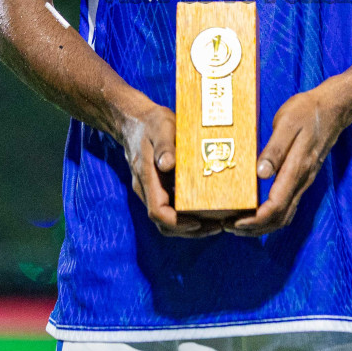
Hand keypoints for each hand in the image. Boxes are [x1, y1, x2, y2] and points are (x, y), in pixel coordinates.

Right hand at [116, 100, 223, 237]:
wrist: (134, 120)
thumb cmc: (151, 122)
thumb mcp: (160, 127)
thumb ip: (165, 145)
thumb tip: (168, 165)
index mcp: (147, 177)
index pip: (157, 212)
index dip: (178, 223)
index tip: (199, 222)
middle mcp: (147, 188)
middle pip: (164, 223)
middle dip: (190, 230)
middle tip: (218, 226)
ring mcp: (152, 189)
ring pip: (168, 218)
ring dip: (190, 226)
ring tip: (217, 223)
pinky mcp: (159, 186)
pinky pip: (171, 207)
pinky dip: (188, 214)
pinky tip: (208, 208)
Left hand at [232, 85, 349, 236]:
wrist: (332, 108)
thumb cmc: (307, 112)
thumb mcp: (287, 123)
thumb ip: (275, 149)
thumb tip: (260, 174)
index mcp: (297, 169)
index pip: (276, 206)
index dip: (254, 219)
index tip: (235, 222)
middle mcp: (301, 181)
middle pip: (279, 218)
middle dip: (254, 228)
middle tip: (229, 227)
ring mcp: (303, 181)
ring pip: (284, 216)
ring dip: (262, 226)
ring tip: (238, 224)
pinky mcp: (302, 178)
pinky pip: (287, 206)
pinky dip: (270, 216)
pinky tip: (256, 212)